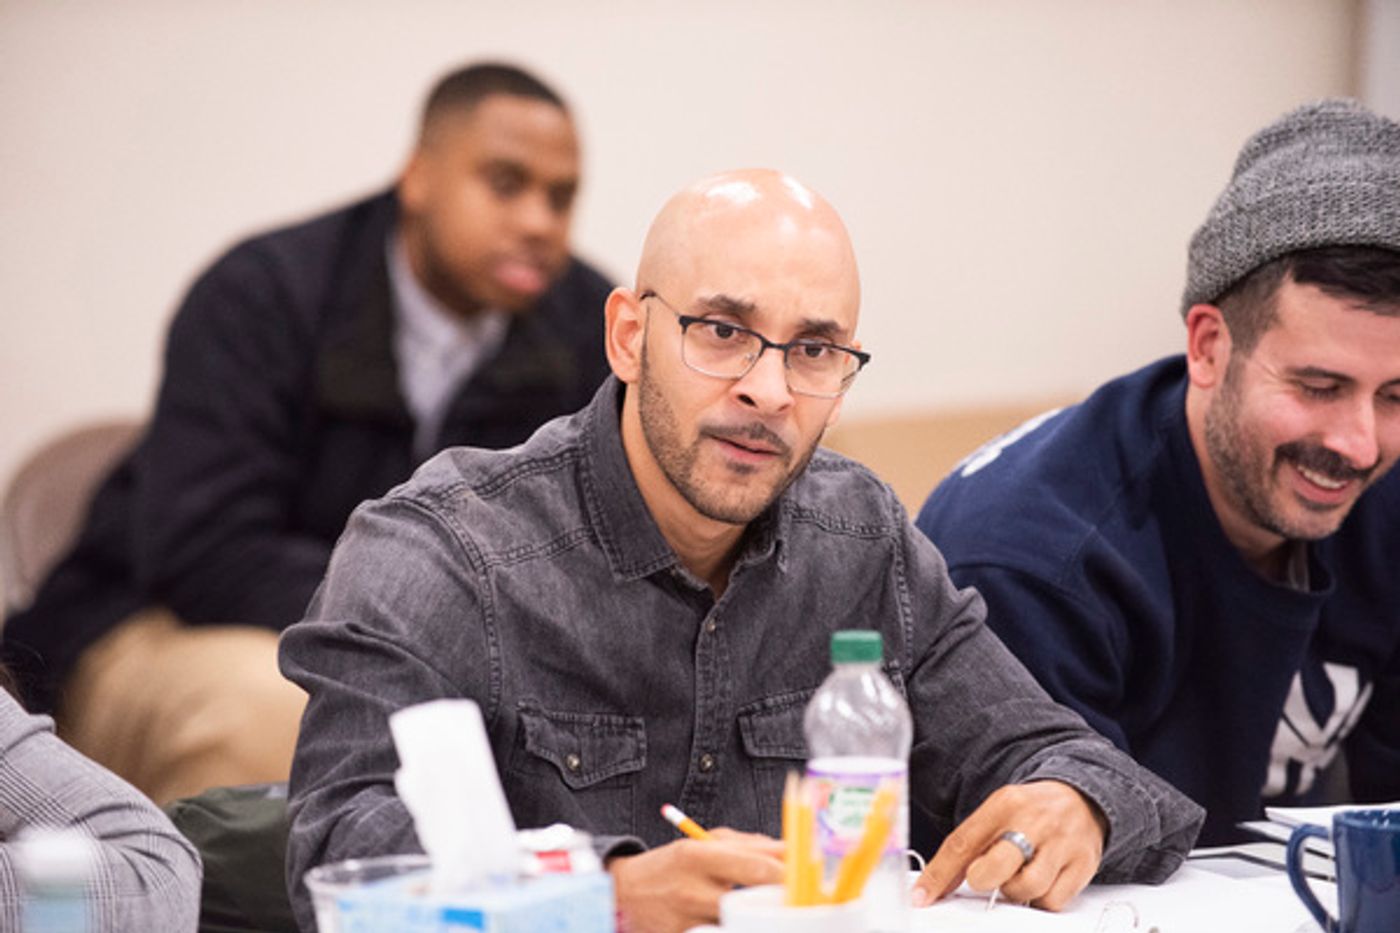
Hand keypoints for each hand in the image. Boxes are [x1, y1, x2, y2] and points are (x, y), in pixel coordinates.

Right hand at [608, 828, 783, 932]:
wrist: (622, 895)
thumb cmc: (673, 865)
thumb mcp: (704, 844)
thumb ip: (749, 846)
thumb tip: (792, 852)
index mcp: (698, 855)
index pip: (759, 867)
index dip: (791, 875)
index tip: (810, 878)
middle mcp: (691, 890)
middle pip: (752, 903)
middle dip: (779, 904)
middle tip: (799, 904)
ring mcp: (686, 923)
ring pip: (739, 928)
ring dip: (757, 923)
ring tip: (769, 918)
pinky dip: (734, 932)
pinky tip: (741, 927)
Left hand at [911, 780, 1106, 911]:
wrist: (1082, 799)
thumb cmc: (1030, 813)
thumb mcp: (997, 814)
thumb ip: (969, 846)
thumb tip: (936, 886)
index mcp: (1004, 804)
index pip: (962, 844)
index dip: (938, 875)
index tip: (922, 897)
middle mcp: (1034, 821)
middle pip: (994, 869)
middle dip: (983, 880)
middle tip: (986, 877)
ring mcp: (1061, 843)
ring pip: (1025, 889)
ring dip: (1015, 891)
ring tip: (1019, 873)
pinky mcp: (1083, 865)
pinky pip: (1052, 901)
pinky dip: (1041, 898)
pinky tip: (1042, 879)